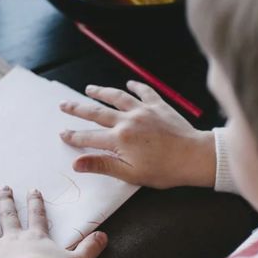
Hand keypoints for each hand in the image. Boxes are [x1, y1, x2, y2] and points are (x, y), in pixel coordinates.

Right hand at [59, 80, 216, 188]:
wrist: (194, 156)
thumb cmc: (165, 170)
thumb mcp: (130, 174)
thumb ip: (102, 165)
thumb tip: (77, 163)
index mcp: (119, 140)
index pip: (90, 137)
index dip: (74, 136)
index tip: (63, 133)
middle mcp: (127, 121)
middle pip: (97, 113)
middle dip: (78, 109)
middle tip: (64, 104)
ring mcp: (143, 111)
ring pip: (117, 97)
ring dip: (101, 92)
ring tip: (89, 89)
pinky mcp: (158, 106)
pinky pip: (144, 91)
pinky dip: (136, 86)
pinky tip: (129, 83)